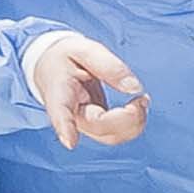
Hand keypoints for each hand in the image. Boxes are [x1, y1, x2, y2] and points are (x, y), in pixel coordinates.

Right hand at [23, 33, 151, 149]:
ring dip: (134, 124)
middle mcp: (70, 115)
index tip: (70, 142)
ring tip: (141, 100)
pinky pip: (116, 134)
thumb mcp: (83, 49)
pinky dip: (133, 123)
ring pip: (109, 137)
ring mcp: (84, 123)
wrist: (51, 67)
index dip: (65, 128)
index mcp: (59, 92)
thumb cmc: (65, 58)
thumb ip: (108, 65)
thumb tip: (134, 88)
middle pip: (97, 127)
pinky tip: (138, 106)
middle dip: (126, 119)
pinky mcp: (96, 126)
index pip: (61, 112)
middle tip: (141, 99)